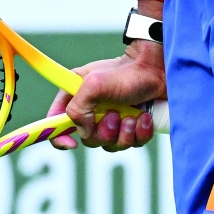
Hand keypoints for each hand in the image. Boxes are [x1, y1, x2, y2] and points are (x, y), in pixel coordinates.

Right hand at [46, 41, 165, 152]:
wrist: (158, 69)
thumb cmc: (126, 72)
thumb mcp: (95, 84)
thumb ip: (78, 107)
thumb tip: (82, 131)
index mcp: (77, 95)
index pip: (55, 122)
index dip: (58, 136)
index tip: (71, 143)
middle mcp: (93, 109)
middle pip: (88, 139)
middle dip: (104, 132)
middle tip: (115, 115)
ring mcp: (114, 119)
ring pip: (111, 145)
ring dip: (124, 133)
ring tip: (133, 115)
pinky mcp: (133, 126)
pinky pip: (132, 144)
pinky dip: (140, 134)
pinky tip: (145, 118)